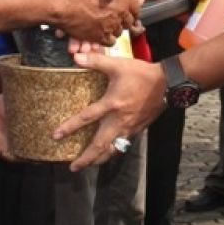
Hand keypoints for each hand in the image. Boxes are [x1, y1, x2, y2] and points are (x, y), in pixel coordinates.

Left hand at [52, 51, 166, 171]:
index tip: (56, 136)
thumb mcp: (118, 65)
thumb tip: (75, 56)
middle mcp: (119, 120)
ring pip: (113, 149)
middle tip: (73, 167)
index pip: (86, 118)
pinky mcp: (138, 129)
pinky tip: (110, 152)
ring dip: (99, 159)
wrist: (167, 83)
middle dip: (86, 158)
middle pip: (99, 145)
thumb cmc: (141, 74)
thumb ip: (96, 61)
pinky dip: (114, 151)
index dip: (70, 127)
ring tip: (89, 165)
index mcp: (111, 104)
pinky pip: (124, 144)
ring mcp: (130, 127)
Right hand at [53, 0, 143, 43]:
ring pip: (118, 32)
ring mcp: (110, 26)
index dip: (129, 8)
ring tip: (104, 26)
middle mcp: (120, 12)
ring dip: (113, 30)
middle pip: (128, 21)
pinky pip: (108, 42)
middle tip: (113, 17)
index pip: (135, 7)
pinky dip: (105, 40)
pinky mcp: (98, 37)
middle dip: (122, 20)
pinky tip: (99, 34)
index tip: (124, 9)